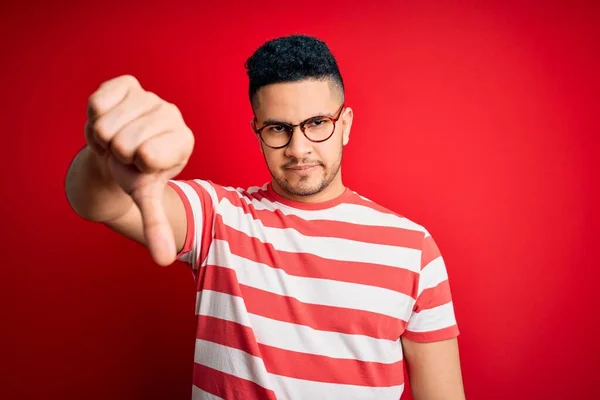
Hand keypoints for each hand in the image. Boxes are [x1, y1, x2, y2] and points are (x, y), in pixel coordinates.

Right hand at [85, 75, 193, 265]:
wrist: (116, 149)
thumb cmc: (136, 172)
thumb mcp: (146, 197)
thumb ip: (158, 225)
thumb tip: (165, 260)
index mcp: (184, 141)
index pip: (148, 154)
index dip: (134, 165)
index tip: (141, 165)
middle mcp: (173, 115)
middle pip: (123, 141)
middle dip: (116, 153)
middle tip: (125, 153)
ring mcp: (151, 96)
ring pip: (106, 123)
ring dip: (103, 137)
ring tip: (116, 139)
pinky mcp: (128, 83)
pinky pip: (98, 102)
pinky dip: (94, 117)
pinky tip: (110, 120)